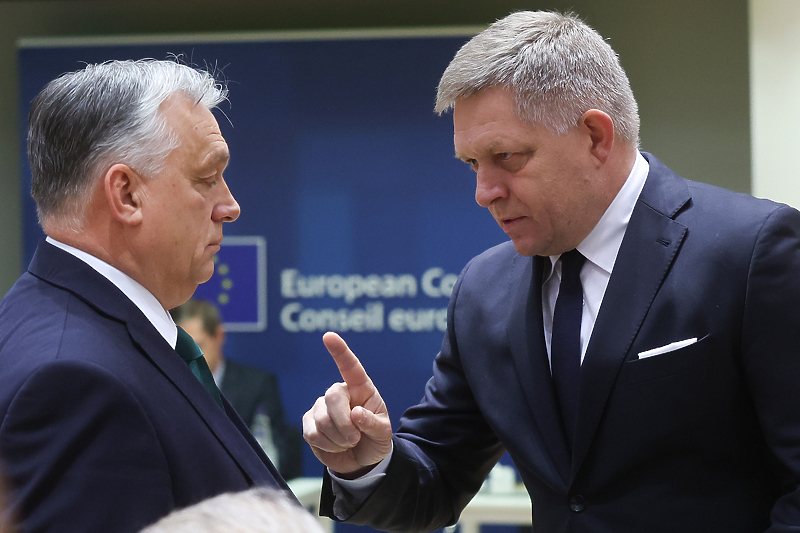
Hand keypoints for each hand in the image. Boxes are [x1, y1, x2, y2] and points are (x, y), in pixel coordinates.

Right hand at [303, 332, 392, 476]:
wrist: (362, 461)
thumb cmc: (375, 440)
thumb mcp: (383, 433)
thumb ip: (373, 424)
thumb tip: (356, 414)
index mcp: (361, 388)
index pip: (350, 366)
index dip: (339, 351)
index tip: (328, 336)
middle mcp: (339, 393)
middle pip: (332, 397)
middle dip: (344, 423)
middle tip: (355, 439)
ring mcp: (321, 407)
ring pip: (321, 419)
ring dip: (338, 439)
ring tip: (349, 443)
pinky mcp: (309, 423)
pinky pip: (312, 433)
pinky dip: (327, 446)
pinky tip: (336, 447)